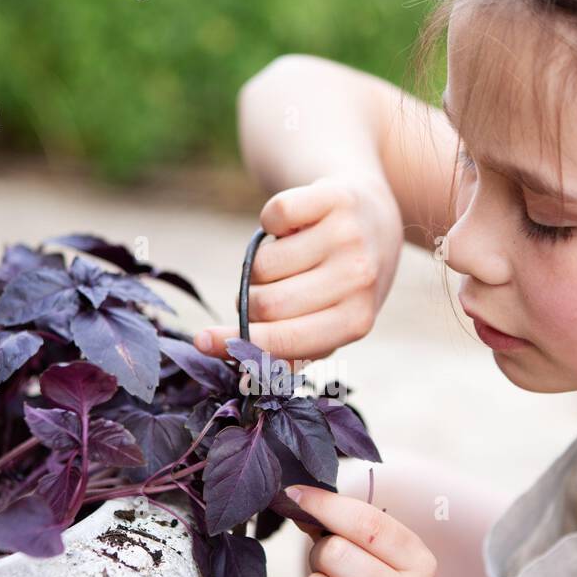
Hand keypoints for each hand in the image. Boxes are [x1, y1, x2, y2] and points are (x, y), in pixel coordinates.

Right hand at [193, 173, 403, 360]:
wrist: (374, 219)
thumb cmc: (341, 283)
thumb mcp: (328, 324)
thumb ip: (290, 354)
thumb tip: (245, 379)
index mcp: (357, 320)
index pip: (287, 340)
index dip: (238, 344)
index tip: (202, 342)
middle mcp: (359, 278)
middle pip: (267, 303)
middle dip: (251, 301)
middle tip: (265, 291)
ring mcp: (349, 236)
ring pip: (264, 262)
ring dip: (262, 264)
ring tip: (287, 260)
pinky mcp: (335, 197)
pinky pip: (272, 214)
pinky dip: (270, 222)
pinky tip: (293, 228)